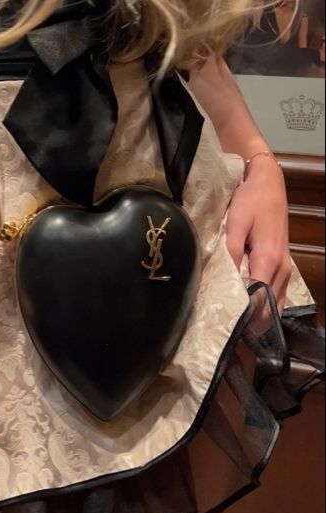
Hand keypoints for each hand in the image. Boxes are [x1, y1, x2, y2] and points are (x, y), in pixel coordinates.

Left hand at [225, 155, 290, 314]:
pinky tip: (251, 306)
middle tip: (229, 328)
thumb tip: (226, 277)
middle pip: (270, 306)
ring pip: (277, 302)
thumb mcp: (235, 222)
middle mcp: (281, 269)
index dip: (245, 313)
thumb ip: (231, 250)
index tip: (227, 323)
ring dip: (261, 313)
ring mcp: (285, 268)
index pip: (259, 299)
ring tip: (238, 322)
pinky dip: (267, 303)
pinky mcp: (284, 264)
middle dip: (252, 319)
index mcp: (268, 260)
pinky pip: (278, 292)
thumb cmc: (251, 201)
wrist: (268, 184)